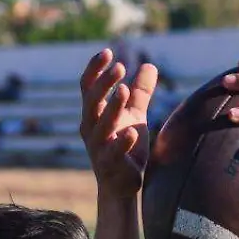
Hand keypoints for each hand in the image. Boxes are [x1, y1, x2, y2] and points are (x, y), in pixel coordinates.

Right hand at [79, 49, 157, 199]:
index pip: (88, 87)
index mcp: (94, 115)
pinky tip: (133, 133)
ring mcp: (98, 148)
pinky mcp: (110, 166)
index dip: (95, 69)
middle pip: (90, 102)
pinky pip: (113, 153)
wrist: (123, 186)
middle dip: (103, 83)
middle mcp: (90, 129)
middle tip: (120, 67)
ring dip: (112, 107)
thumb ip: (141, 93)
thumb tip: (150, 65)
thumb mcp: (134, 117)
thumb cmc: (126, 148)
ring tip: (125, 90)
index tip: (108, 52)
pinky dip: (122, 143)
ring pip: (100, 125)